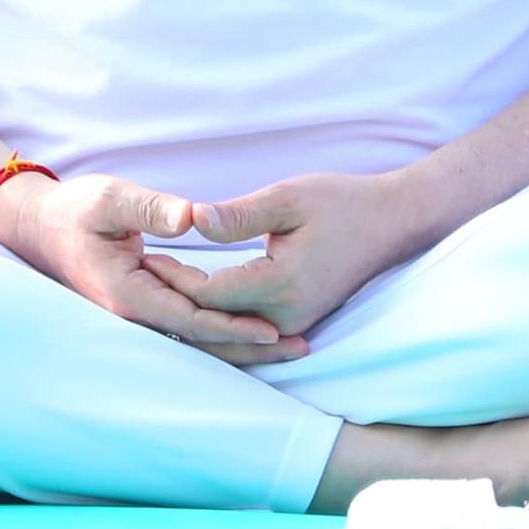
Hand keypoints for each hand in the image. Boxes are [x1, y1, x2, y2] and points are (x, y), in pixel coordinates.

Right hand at [0, 170, 304, 363]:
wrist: (40, 227)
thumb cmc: (75, 209)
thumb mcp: (111, 198)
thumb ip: (150, 208)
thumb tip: (191, 217)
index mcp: (128, 292)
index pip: (189, 319)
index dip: (232, 326)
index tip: (273, 329)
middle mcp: (135, 314)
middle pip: (201, 340)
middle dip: (249, 346)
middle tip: (300, 347)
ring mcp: (139, 315)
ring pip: (197, 340)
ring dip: (241, 344)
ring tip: (289, 347)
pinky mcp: (145, 307)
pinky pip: (189, 328)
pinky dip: (223, 332)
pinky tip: (253, 332)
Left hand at [151, 171, 426, 341]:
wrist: (391, 223)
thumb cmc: (341, 202)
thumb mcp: (287, 198)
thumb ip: (238, 215)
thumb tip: (191, 219)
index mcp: (281, 284)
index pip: (209, 293)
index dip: (173, 276)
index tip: (143, 254)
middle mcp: (287, 315)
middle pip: (214, 319)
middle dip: (175, 295)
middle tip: (138, 269)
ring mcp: (295, 324)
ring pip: (228, 330)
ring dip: (192, 310)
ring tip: (158, 282)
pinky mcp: (297, 322)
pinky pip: (246, 329)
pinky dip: (216, 316)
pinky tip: (190, 295)